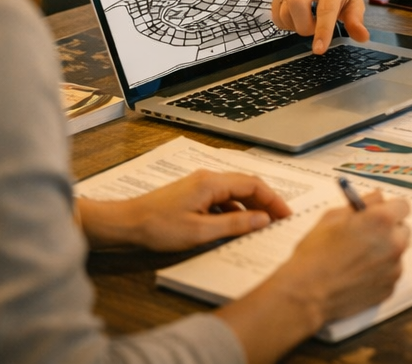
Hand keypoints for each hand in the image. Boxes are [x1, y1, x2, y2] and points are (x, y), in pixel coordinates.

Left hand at [78, 170, 291, 251]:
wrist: (126, 224)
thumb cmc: (159, 227)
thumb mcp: (200, 232)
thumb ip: (234, 225)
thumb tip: (262, 219)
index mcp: (212, 182)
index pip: (254, 185)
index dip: (274, 200)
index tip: (286, 215)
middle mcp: (208, 178)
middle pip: (246, 186)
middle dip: (265, 203)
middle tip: (279, 221)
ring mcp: (199, 185)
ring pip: (234, 194)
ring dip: (249, 209)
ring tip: (260, 227)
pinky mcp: (192, 195)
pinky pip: (221, 200)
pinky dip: (233, 212)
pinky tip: (234, 228)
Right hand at [217, 190, 411, 362]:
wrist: (306, 294)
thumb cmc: (315, 254)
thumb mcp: (332, 218)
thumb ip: (362, 204)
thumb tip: (378, 197)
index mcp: (381, 221)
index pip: (403, 206)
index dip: (389, 209)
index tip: (379, 214)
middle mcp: (394, 244)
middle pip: (403, 230)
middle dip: (388, 230)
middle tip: (366, 236)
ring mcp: (394, 269)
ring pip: (397, 253)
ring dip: (384, 252)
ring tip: (357, 259)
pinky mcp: (390, 288)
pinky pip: (390, 273)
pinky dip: (380, 272)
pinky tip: (357, 275)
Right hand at [272, 0, 368, 52]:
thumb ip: (356, 18)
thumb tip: (362, 37)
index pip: (326, 7)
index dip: (322, 30)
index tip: (319, 49)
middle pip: (297, 5)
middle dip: (304, 27)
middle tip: (314, 30)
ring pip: (284, 10)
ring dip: (295, 26)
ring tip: (307, 22)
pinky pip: (275, 13)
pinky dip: (285, 24)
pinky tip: (296, 19)